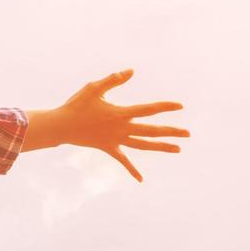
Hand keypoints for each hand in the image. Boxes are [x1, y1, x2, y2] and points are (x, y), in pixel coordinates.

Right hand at [24, 69, 187, 181]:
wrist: (61, 126)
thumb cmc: (76, 105)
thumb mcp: (93, 88)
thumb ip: (113, 79)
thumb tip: (132, 71)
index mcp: (120, 113)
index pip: (149, 110)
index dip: (165, 107)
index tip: (180, 106)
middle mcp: (121, 128)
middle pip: (151, 131)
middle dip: (171, 132)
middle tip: (188, 134)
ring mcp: (116, 140)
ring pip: (143, 145)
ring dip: (161, 147)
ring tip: (178, 150)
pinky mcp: (108, 147)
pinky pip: (123, 160)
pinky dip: (132, 169)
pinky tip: (141, 179)